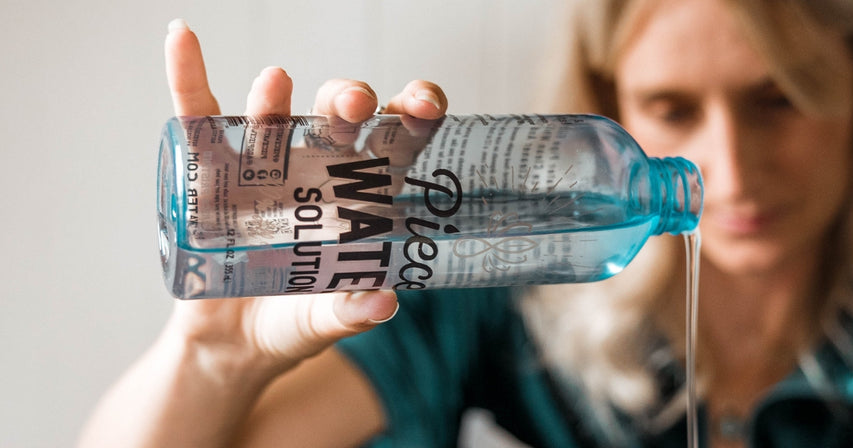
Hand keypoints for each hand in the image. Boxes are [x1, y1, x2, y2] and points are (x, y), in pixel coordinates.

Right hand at [163, 19, 446, 370]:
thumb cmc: (292, 322)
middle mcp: (317, 170)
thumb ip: (351, 312)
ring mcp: (263, 167)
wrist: (230, 344)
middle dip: (349, 104)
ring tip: (275, 83)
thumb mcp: (323, 322)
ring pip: (273, 117)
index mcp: (361, 197)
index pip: (396, 145)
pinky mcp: (211, 172)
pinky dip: (187, 76)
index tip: (424, 106)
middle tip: (355, 103)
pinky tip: (182, 38)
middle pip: (340, 121)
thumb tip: (384, 301)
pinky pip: (198, 117)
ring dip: (273, 97)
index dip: (414, 119)